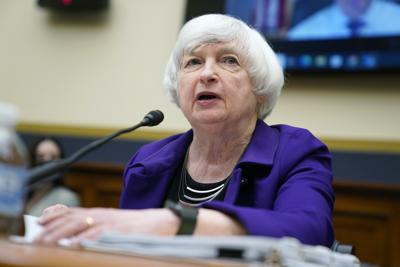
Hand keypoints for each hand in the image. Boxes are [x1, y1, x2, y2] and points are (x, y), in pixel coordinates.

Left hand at [34, 205, 179, 245]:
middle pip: (71, 219)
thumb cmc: (133, 226)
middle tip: (36, 238)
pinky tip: (74, 245)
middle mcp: (101, 215)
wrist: (158, 222)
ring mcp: (109, 223)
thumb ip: (93, 224)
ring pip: (80, 226)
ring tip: (46, 243)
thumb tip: (73, 236)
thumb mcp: (110, 221)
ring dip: (61, 234)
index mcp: (98, 213)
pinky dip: (85, 240)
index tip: (39, 221)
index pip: (71, 211)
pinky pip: (99, 235)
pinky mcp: (119, 232)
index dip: (53, 215)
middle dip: (51, 228)